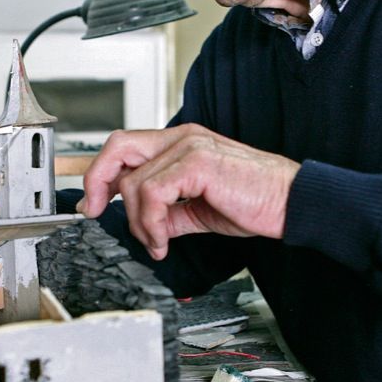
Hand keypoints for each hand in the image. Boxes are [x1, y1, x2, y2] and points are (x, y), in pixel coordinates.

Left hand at [79, 124, 300, 259]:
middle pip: (118, 147)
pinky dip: (151, 223)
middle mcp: (182, 138)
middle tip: (93, 213)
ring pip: (134, 182)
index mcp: (181, 143)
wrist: (290, 203)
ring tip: (158, 242)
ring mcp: (190, 147)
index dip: (101, 173)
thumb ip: (170, 211)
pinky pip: (152, 193)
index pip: (126, 146)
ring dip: (138, 223)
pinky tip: (164, 241)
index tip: (91, 203)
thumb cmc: (255, 201)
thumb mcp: (200, 209)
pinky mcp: (198, 163)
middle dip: (97, 181)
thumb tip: (144, 226)